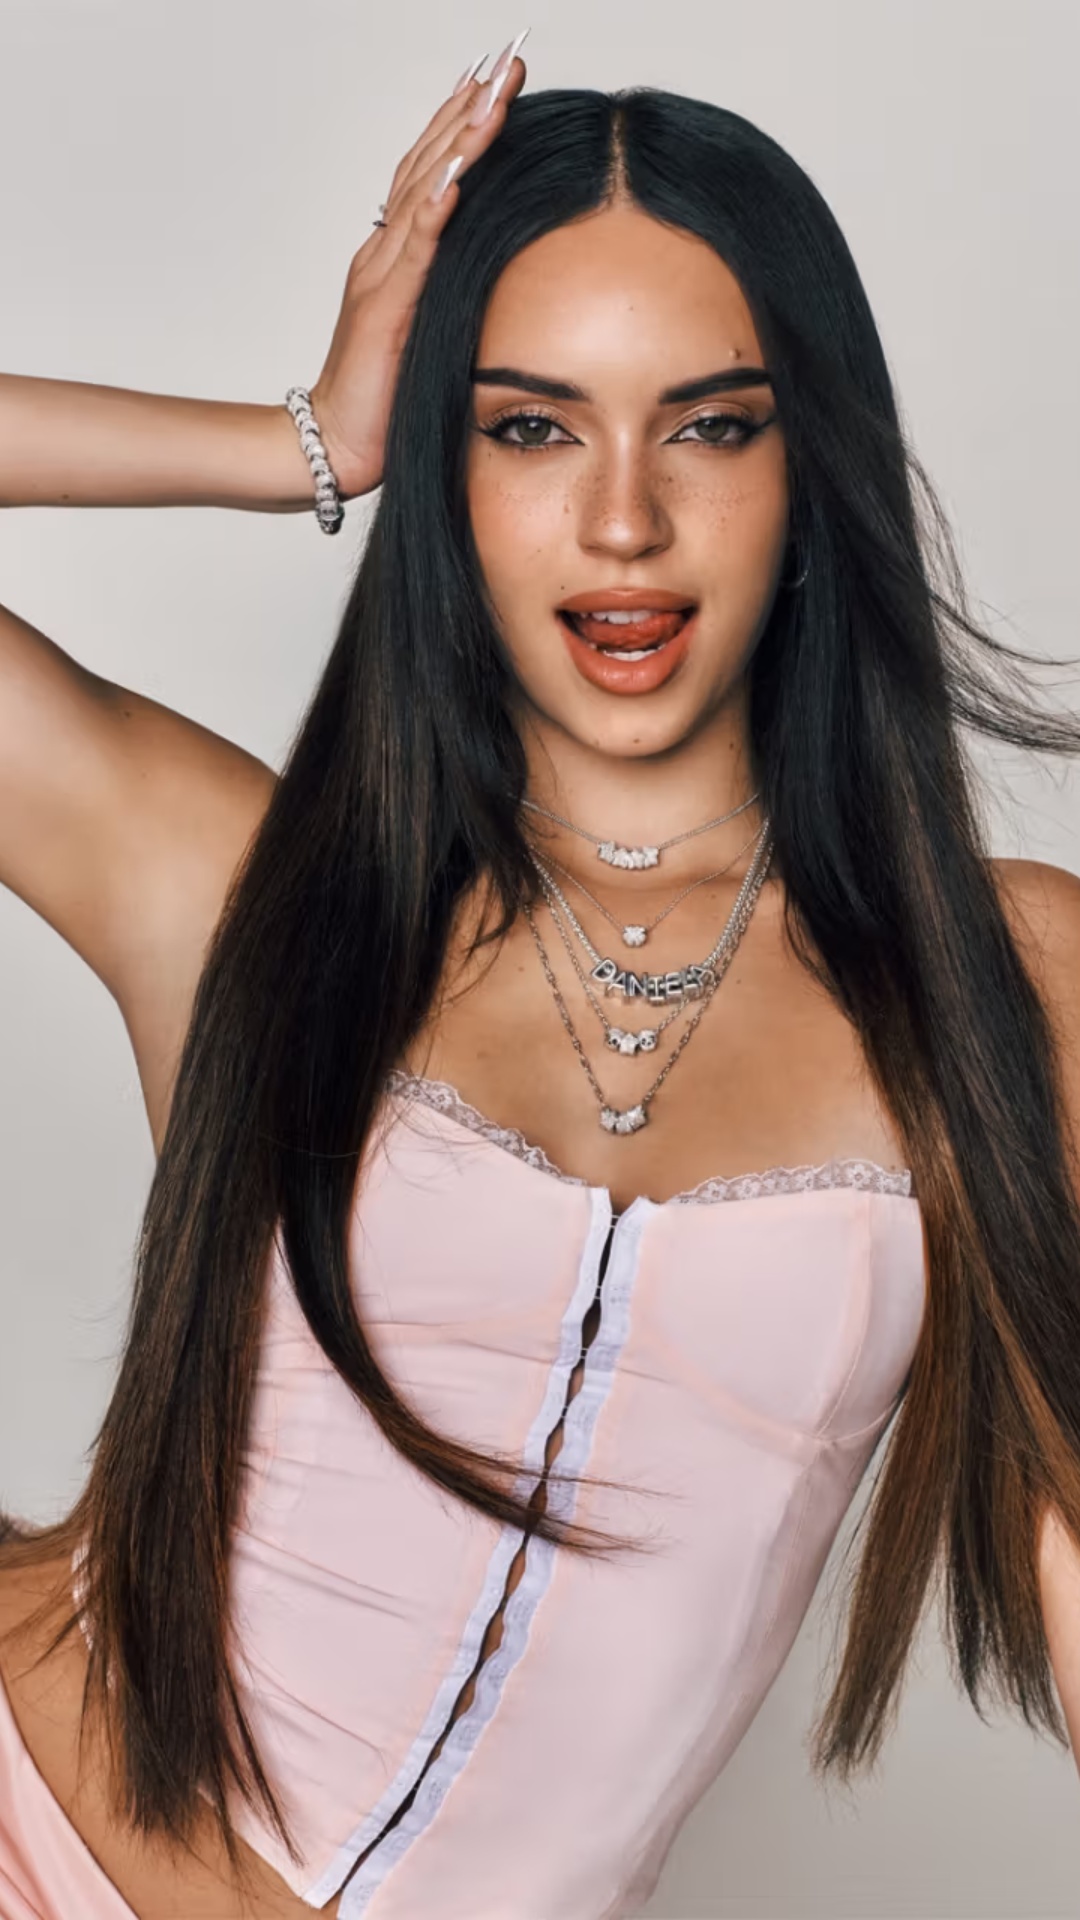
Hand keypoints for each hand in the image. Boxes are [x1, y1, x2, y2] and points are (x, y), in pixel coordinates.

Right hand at [308, 33, 528, 499]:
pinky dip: (434, 211)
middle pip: (429, 162)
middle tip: (503, 56)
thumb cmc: (384, 398)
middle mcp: (385, 252)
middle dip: (468, 107)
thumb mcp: (427, 333)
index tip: (497, 78)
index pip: (434, 173)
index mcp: (397, 256)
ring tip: (490, 91)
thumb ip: (448, 293)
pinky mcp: (385, 310)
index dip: (464, 123)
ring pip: (424, 190)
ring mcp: (381, 276)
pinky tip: (457, 178)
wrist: (336, 442)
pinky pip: (414, 252)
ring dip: (459, 139)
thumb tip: (491, 270)